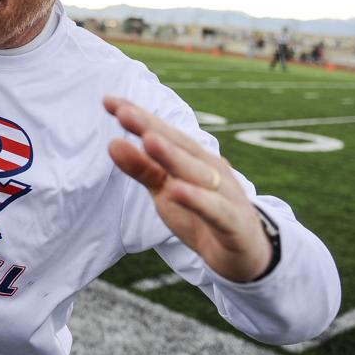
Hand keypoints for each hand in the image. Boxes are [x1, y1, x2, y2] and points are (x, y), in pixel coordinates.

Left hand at [104, 96, 272, 281]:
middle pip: (179, 145)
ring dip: (173, 156)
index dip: (138, 117)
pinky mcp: (235, 223)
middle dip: (151, 127)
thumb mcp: (164, 191)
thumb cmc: (200, 215)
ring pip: (197, 173)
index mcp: (192, 159)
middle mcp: (211, 169)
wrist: (247, 254)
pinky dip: (197, 200)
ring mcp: (226, 194)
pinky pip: (215, 210)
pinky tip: (177, 190)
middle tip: (124, 111)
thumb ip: (142, 168)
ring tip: (148, 140)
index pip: (162, 133)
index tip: (107, 100)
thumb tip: (112, 143)